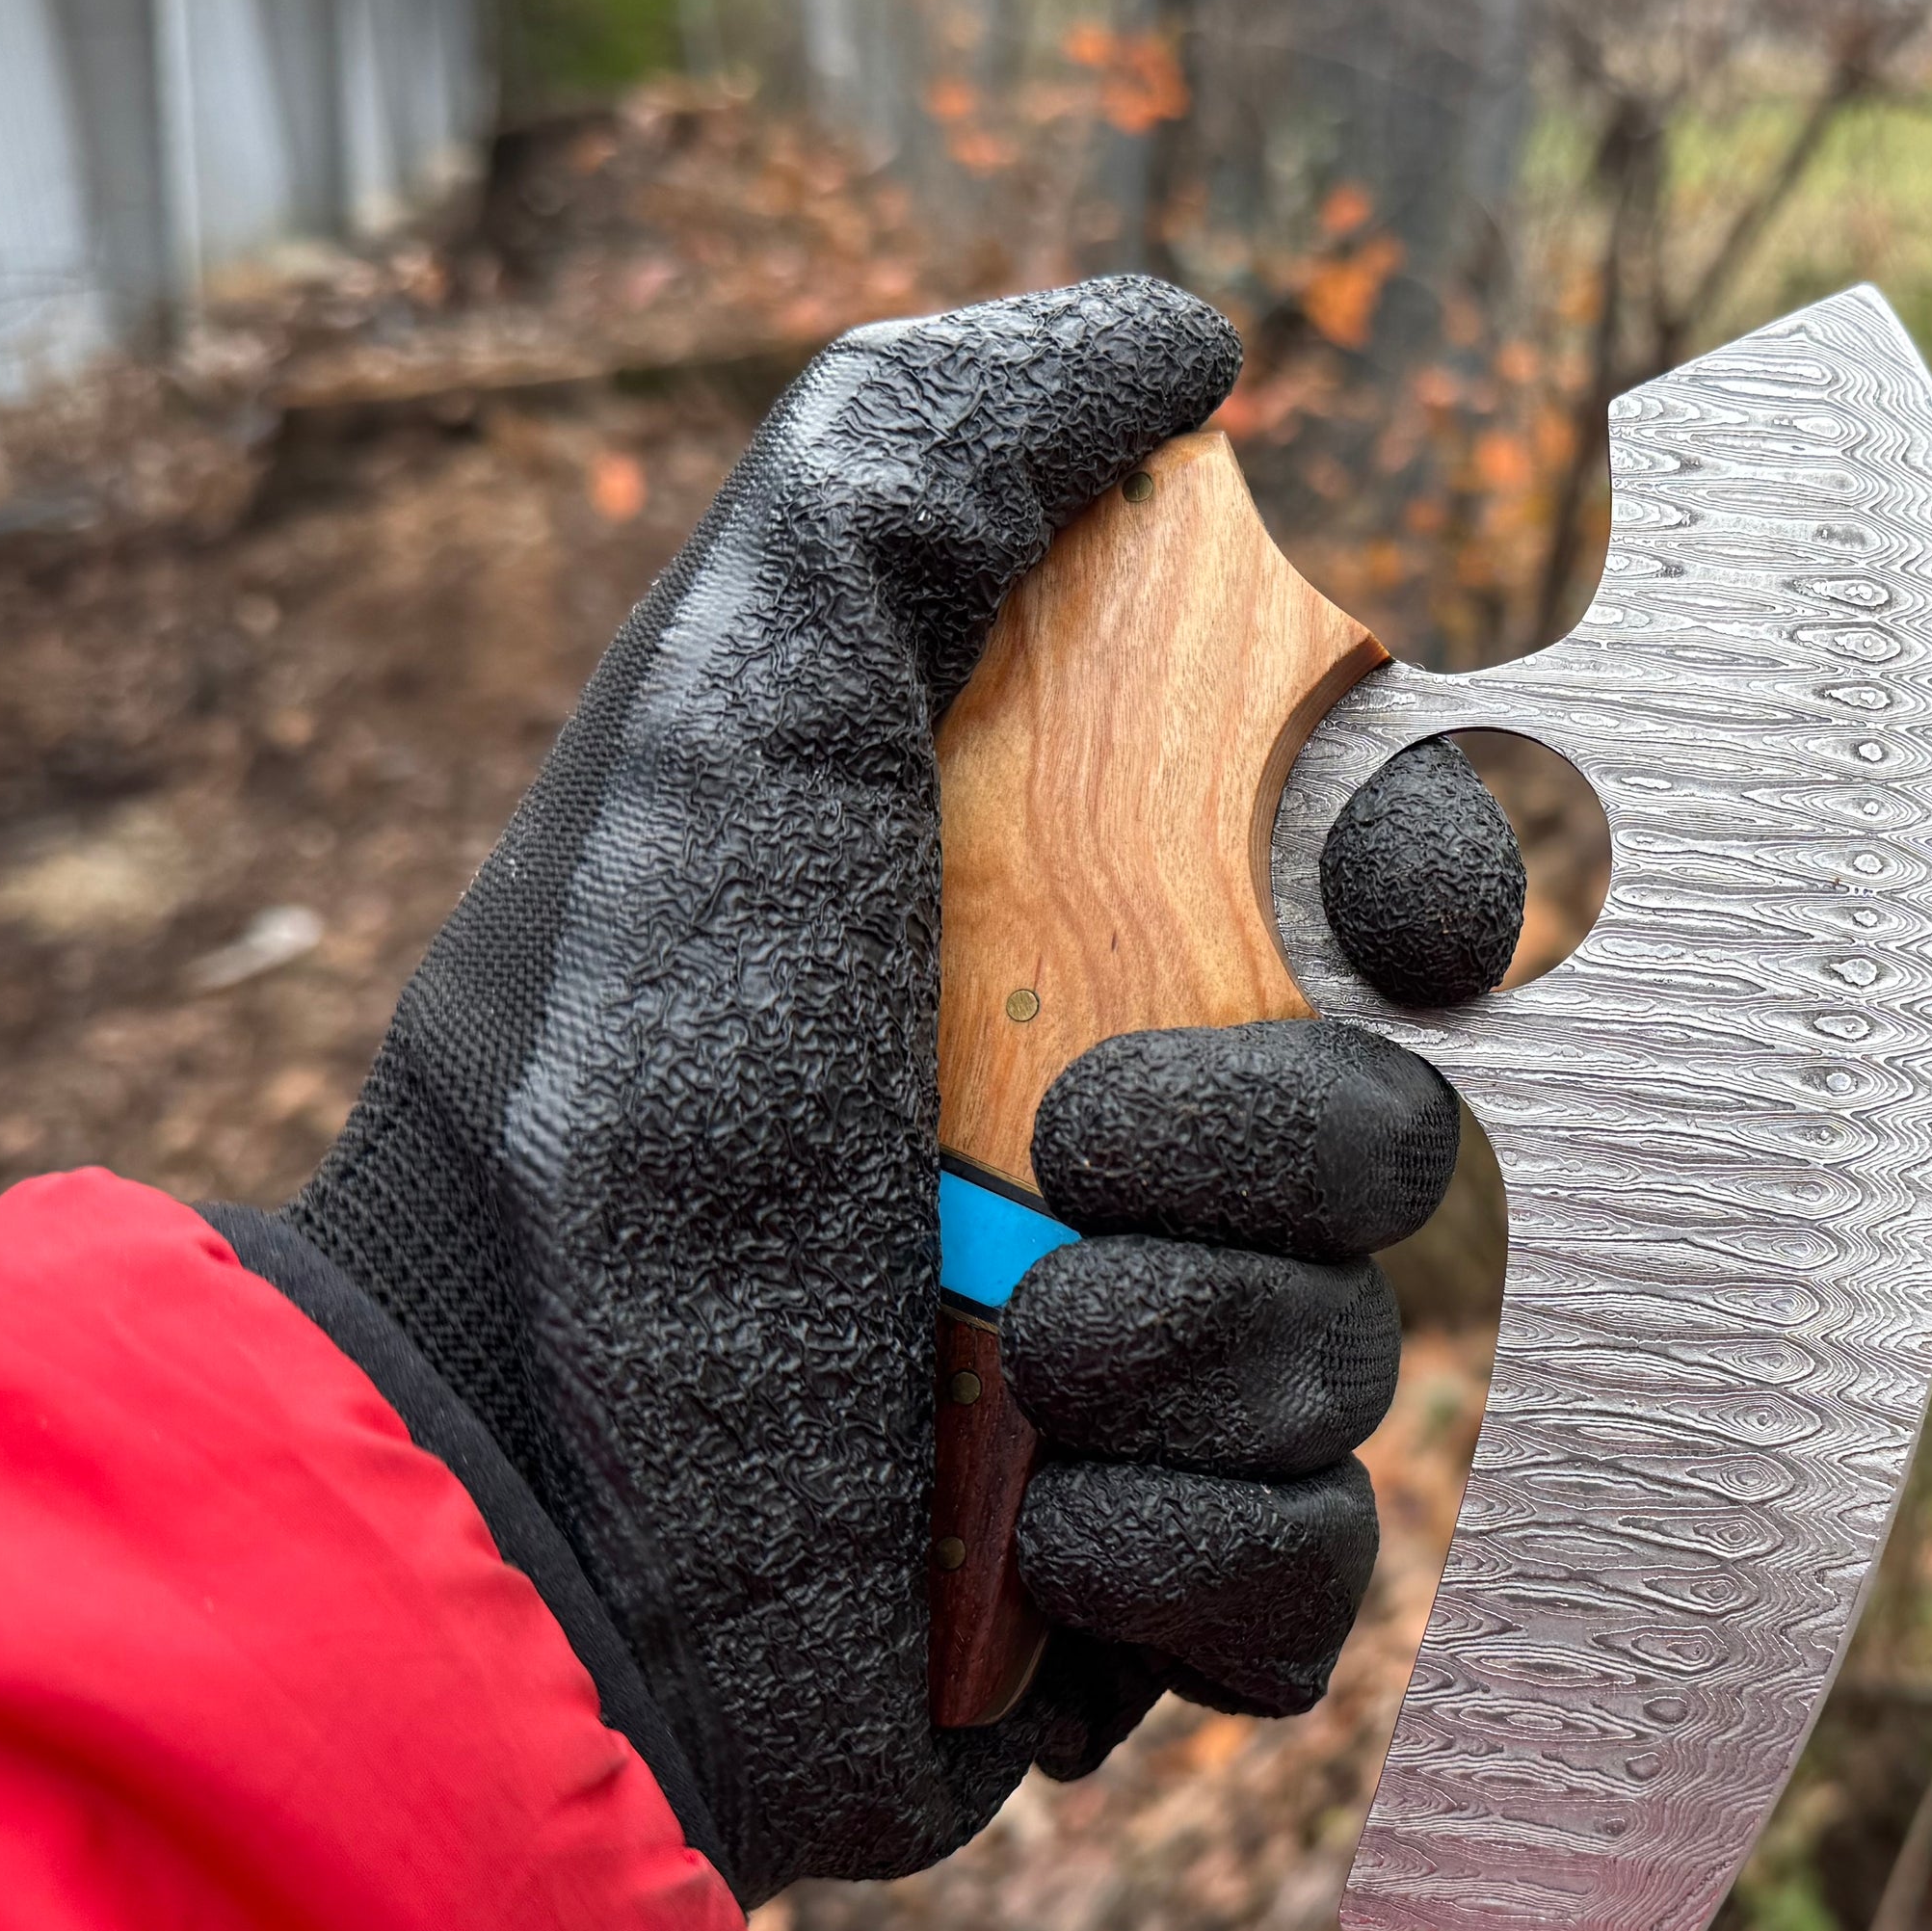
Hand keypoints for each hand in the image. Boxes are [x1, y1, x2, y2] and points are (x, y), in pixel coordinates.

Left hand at [253, 279, 1524, 1904]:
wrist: (498, 1464)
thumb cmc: (607, 1067)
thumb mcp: (750, 697)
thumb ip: (936, 468)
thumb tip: (1182, 336)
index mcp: (1062, 958)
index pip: (1379, 899)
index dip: (1433, 892)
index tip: (1380, 908)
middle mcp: (1107, 1166)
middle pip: (1393, 1142)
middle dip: (1269, 1145)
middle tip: (1068, 1153)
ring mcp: (1120, 1391)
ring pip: (1353, 1363)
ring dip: (1190, 1351)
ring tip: (1005, 1364)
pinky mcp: (1116, 1594)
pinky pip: (1301, 1580)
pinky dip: (1186, 1552)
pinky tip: (1027, 1527)